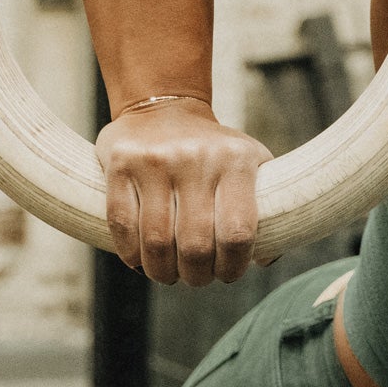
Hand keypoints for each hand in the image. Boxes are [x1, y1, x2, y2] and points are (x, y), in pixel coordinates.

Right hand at [96, 99, 272, 285]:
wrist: (165, 108)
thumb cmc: (215, 150)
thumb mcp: (250, 165)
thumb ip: (264, 209)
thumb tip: (266, 260)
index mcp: (237, 160)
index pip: (237, 231)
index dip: (233, 265)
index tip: (229, 274)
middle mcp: (197, 158)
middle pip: (195, 243)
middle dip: (197, 275)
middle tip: (197, 279)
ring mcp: (156, 160)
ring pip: (156, 240)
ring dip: (162, 271)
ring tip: (169, 275)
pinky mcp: (121, 163)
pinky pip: (122, 224)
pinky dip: (130, 254)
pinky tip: (140, 261)